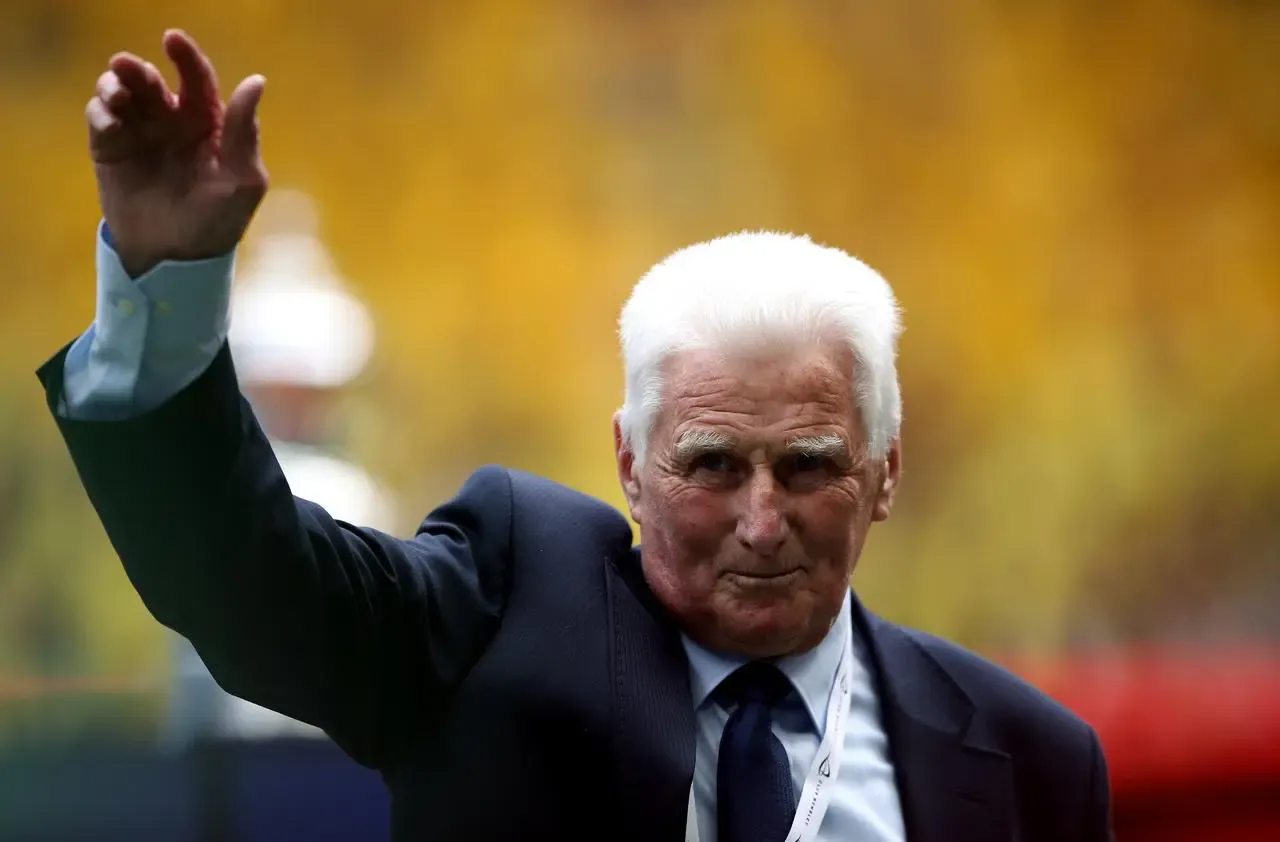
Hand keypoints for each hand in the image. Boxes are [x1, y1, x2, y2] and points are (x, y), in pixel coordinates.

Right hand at [86, 29, 267, 276]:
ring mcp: (140, 133)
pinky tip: (111, 124)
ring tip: (117, 96)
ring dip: (116, 85)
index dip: (186, 56)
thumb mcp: (242, 181)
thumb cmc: (217, 222)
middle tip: (127, 69)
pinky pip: (100, 117)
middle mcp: (172, 121)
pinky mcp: (111, 148)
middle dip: (139, 70)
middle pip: (152, 82)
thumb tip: (255, 81)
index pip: (197, 80)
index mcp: (208, 124)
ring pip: (123, 92)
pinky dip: (101, 112)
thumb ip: (244, 132)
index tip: (172, 40)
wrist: (175, 258)